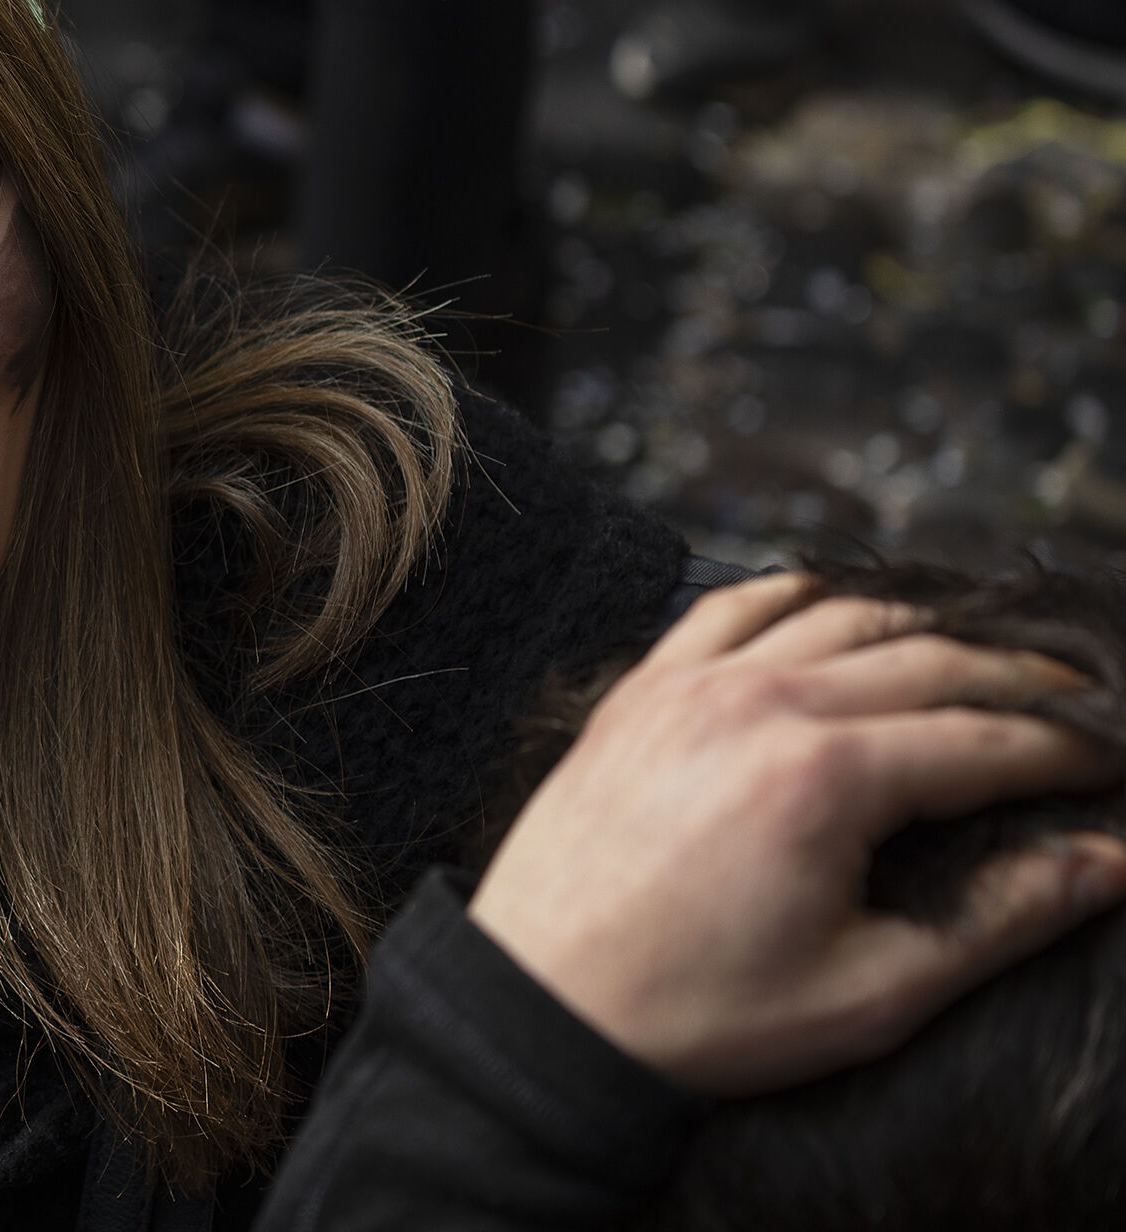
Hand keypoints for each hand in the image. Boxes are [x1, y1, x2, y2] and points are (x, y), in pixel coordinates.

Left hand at [468, 572, 1125, 1094]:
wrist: (541, 1005)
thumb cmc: (697, 1016)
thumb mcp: (873, 990)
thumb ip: (1002, 916)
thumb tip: (1109, 862)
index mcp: (823, 776)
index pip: (986, 738)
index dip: (1068, 749)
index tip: (1115, 760)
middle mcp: (758, 704)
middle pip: (927, 658)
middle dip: (1019, 679)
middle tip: (1080, 703)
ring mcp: (691, 686)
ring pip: (836, 614)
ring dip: (923, 623)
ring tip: (984, 651)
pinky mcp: (639, 690)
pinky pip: (730, 606)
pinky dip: (799, 593)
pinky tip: (839, 607)